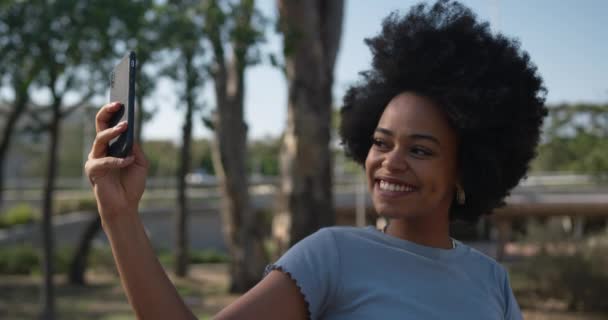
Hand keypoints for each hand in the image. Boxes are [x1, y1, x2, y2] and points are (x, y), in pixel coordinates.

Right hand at [84, 102, 148, 220]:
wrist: (126, 206)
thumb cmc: (132, 185)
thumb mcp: (140, 162)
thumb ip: (135, 148)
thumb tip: (130, 133)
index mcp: (111, 146)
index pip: (109, 124)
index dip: (113, 112)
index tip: (122, 101)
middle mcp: (101, 150)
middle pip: (99, 126)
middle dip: (107, 113)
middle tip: (118, 105)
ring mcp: (95, 159)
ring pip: (100, 139)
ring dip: (112, 132)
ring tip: (124, 126)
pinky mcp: (93, 171)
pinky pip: (104, 161)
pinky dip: (117, 161)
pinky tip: (128, 161)